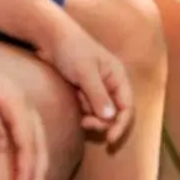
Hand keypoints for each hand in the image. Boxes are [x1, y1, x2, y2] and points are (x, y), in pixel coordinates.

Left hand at [0, 36, 49, 179]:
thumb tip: (1, 146)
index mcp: (13, 98)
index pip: (27, 138)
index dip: (27, 165)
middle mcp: (20, 99)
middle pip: (37, 138)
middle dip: (38, 169)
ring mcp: (16, 100)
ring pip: (35, 135)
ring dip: (36, 162)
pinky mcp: (7, 103)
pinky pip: (27, 131)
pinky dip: (30, 150)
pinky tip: (23, 164)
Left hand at [35, 16, 133, 139]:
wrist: (52, 38)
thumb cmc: (72, 50)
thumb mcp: (85, 72)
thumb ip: (98, 95)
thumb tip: (111, 118)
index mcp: (118, 77)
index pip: (127, 107)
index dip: (121, 125)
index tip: (109, 140)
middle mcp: (111, 84)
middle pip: (114, 115)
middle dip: (102, 122)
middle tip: (85, 123)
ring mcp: (97, 89)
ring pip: (99, 114)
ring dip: (89, 116)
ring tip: (77, 106)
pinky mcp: (84, 92)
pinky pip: (87, 110)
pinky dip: (81, 111)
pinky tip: (73, 101)